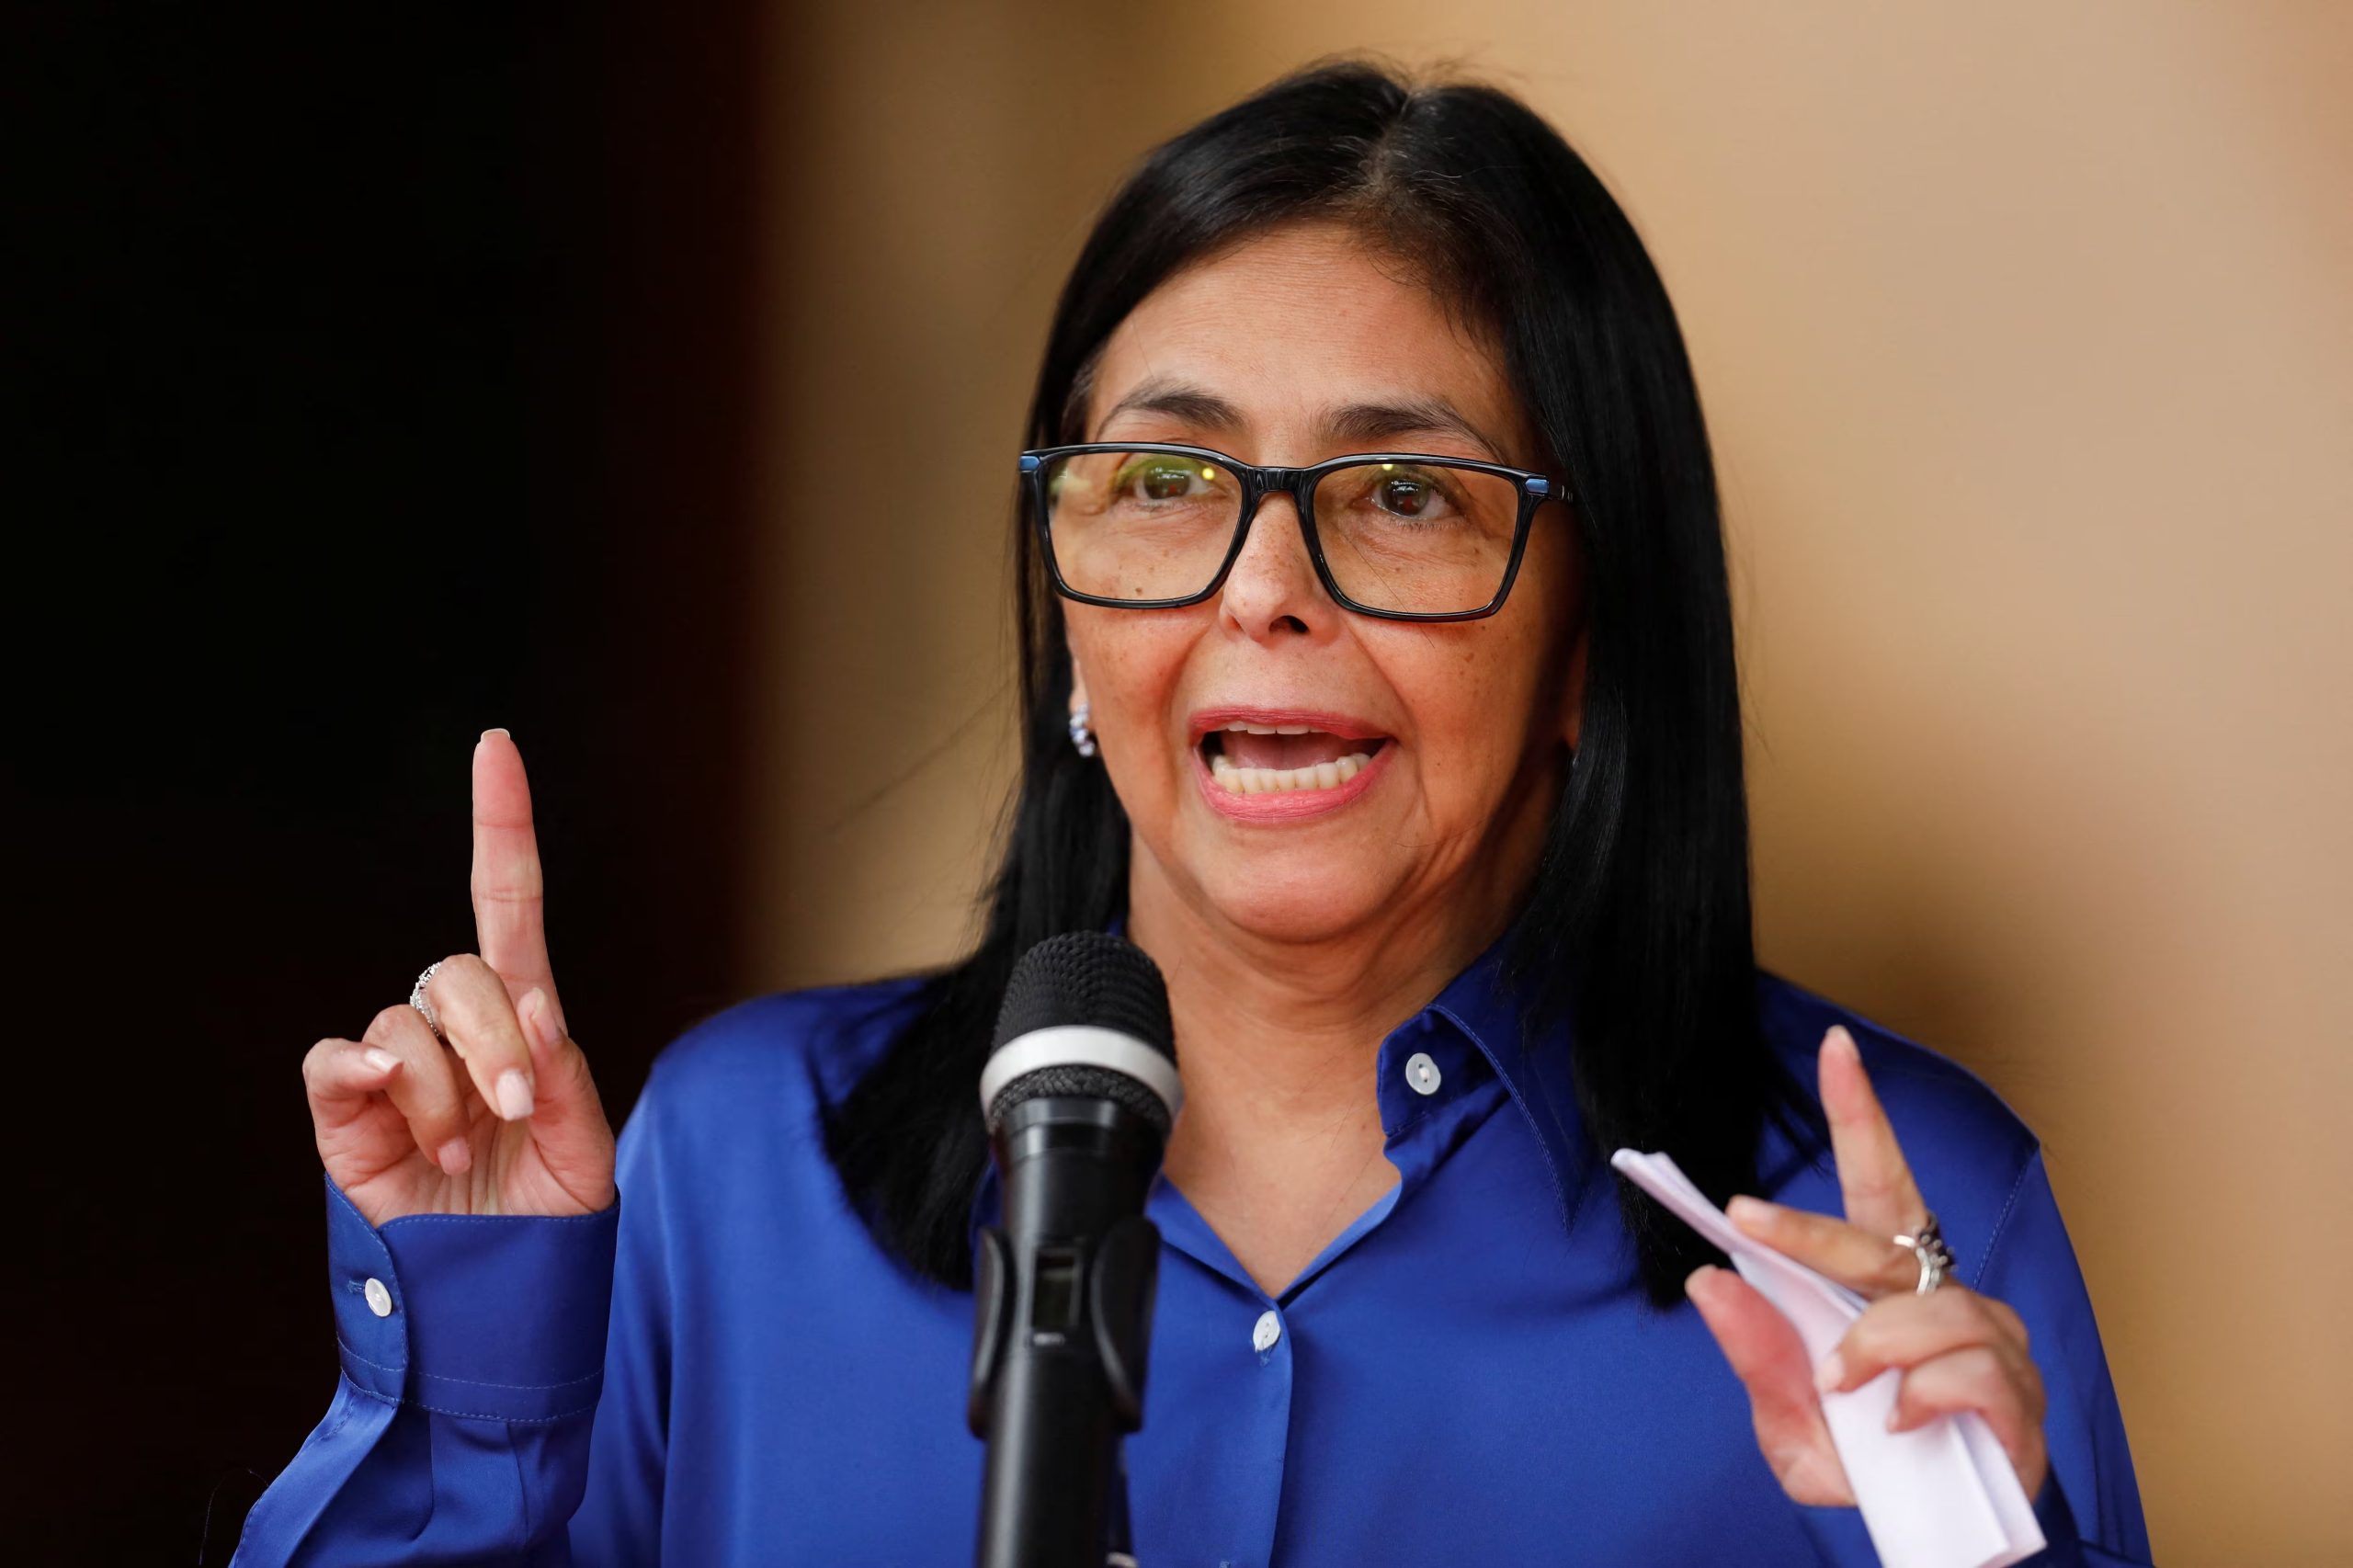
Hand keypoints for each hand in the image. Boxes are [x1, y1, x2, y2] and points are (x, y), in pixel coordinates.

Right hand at [302, 729, 615, 1224]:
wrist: (493, 1301)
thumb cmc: (545, 1225)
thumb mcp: (586, 1155)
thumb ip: (568, 1080)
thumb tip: (531, 1008)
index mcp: (523, 1021)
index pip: (509, 903)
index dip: (501, 825)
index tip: (495, 746)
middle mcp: (455, 1028)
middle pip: (463, 970)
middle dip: (497, 1038)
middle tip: (515, 1111)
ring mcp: (397, 1067)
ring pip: (409, 1018)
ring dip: (448, 1086)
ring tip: (462, 1150)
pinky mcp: (346, 1110)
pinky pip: (342, 1057)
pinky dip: (373, 1073)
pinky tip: (399, 1106)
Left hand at [1684, 1025, 2047, 1503]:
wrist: (1935, 1550)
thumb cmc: (1866, 1471)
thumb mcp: (1789, 1421)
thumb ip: (1758, 1356)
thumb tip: (1710, 1281)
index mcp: (1893, 1289)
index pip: (1880, 1185)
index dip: (1861, 1114)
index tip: (1835, 1048)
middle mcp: (1949, 1300)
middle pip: (1888, 1233)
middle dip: (1813, 1227)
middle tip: (1748, 1221)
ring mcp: (1993, 1349)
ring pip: (1932, 1307)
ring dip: (1872, 1343)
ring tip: (1844, 1386)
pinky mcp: (2021, 1406)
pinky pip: (1972, 1374)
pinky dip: (1925, 1395)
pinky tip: (1900, 1423)